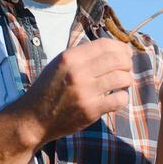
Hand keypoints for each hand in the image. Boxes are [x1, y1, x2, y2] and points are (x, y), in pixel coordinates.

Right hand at [16, 37, 133, 142]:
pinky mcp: (91, 110)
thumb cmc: (49, 89)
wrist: (34, 118)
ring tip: (122, 83)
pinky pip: (119, 99)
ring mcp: (85, 92)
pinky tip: (116, 98)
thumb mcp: (59, 64)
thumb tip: (114, 49)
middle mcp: (78, 72)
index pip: (105, 45)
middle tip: (126, 68)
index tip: (125, 52)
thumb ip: (82, 56)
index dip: (120, 47)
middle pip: (118, 60)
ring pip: (122, 78)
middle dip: (127, 62)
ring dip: (127, 80)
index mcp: (70, 57)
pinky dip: (122, 98)